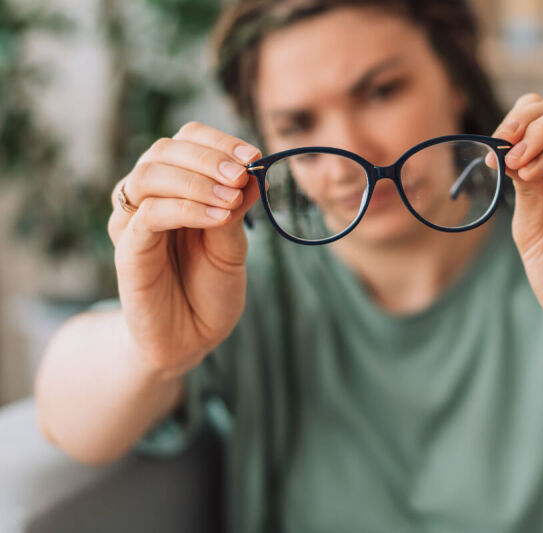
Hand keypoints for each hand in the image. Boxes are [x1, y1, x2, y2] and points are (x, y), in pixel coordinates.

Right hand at [107, 121, 262, 378]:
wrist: (191, 338)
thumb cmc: (210, 289)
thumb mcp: (233, 245)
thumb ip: (237, 209)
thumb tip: (254, 172)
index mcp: (176, 188)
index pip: (186, 140)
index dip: (218, 141)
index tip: (255, 154)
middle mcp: (149, 198)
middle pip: (164, 150)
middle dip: (209, 156)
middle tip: (244, 173)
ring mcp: (133, 222)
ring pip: (150, 175)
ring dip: (197, 179)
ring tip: (233, 198)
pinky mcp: (128, 250)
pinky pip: (149, 215)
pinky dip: (187, 209)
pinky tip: (218, 217)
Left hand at [493, 94, 542, 364]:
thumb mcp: (531, 226)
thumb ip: (526, 186)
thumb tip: (510, 147)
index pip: (540, 119)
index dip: (513, 123)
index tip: (489, 151)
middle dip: (522, 118)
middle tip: (499, 144)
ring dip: (536, 130)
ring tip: (513, 159)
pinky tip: (529, 170)